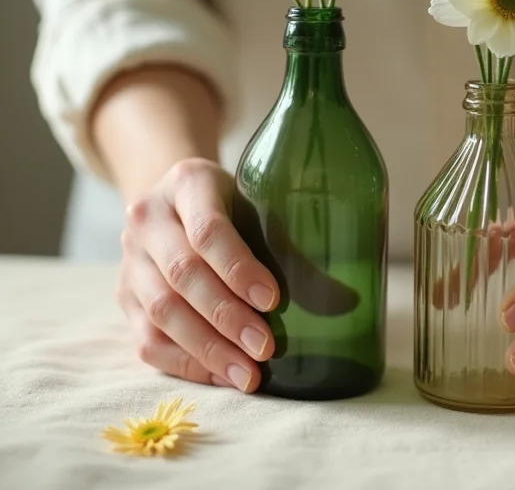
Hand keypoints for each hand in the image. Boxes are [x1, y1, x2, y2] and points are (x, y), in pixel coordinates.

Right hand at [116, 158, 279, 391]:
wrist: (174, 198)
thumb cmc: (230, 199)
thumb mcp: (255, 197)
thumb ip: (288, 236)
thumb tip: (347, 300)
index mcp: (187, 182)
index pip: (207, 230)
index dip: (239, 268)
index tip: (273, 300)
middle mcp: (148, 219)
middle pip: (183, 275)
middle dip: (227, 317)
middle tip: (266, 348)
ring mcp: (131, 260)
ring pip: (161, 311)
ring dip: (207, 349)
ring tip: (247, 374)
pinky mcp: (124, 296)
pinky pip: (146, 339)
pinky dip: (185, 363)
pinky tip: (220, 375)